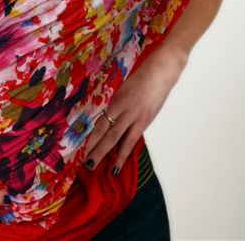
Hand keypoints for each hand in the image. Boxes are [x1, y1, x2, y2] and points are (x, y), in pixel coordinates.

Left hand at [84, 46, 187, 174]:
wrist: (160, 74)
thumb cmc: (139, 78)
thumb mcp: (122, 89)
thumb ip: (115, 105)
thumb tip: (106, 119)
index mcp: (117, 101)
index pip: (102, 123)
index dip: (93, 137)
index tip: (83, 148)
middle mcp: (127, 112)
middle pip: (110, 135)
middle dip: (98, 150)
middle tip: (88, 164)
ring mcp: (138, 118)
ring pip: (123, 140)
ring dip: (114, 156)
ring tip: (107, 169)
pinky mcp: (147, 122)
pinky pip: (134, 139)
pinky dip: (127, 151)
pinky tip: (122, 160)